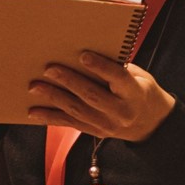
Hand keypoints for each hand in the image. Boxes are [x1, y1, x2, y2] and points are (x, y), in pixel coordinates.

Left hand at [27, 51, 174, 141]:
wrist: (151, 123)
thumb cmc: (140, 90)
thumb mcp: (139, 76)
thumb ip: (118, 67)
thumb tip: (86, 52)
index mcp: (134, 93)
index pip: (117, 77)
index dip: (100, 66)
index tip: (83, 55)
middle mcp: (121, 111)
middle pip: (91, 95)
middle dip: (68, 81)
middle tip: (49, 68)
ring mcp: (107, 125)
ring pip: (76, 110)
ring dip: (53, 97)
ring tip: (35, 86)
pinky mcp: (95, 132)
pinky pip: (70, 124)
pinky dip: (50, 117)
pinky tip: (34, 111)